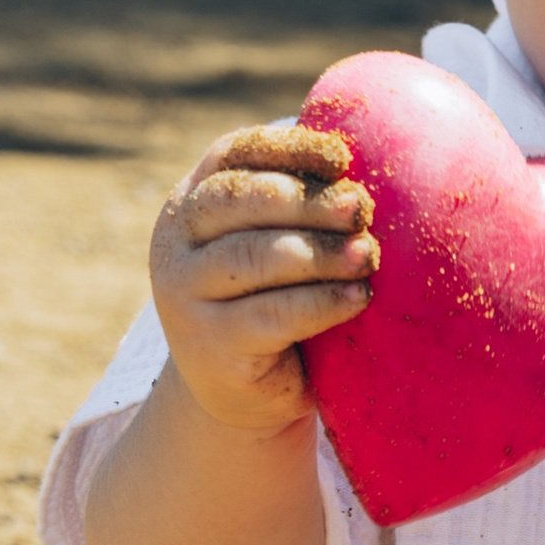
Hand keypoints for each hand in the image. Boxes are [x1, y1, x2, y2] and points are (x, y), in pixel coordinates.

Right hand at [149, 123, 374, 433]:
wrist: (243, 396)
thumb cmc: (274, 304)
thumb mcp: (275, 245)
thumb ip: (298, 207)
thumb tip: (364, 172)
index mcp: (191, 199)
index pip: (233, 153)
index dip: (288, 148)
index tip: (342, 158)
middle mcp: (176, 241)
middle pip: (240, 199)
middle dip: (308, 200)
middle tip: (362, 208)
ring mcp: (184, 293)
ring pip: (256, 256)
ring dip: (320, 252)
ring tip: (368, 255)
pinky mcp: (211, 345)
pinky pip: (274, 315)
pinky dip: (322, 303)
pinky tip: (357, 298)